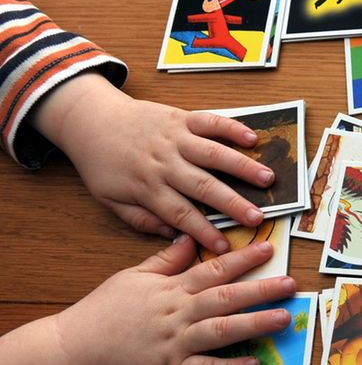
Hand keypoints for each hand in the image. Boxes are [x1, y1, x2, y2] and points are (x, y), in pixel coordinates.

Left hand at [30, 73, 274, 251]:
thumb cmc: (103, 164)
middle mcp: (164, 162)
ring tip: (268, 179)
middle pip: (202, 186)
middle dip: (232, 203)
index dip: (203, 231)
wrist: (90, 119)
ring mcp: (174, 137)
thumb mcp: (111, 201)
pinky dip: (232, 127)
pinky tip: (253, 138)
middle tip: (258, 219)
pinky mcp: (180, 118)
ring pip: (212, 153)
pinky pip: (209, 121)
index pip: (180, 214)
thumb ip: (141, 221)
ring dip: (242, 166)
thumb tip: (174, 238)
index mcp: (147, 186)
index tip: (225, 247)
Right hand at [52, 235, 294, 364]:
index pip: (213, 270)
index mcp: (172, 289)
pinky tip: (254, 363)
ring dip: (254, 324)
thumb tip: (189, 237)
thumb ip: (166, 260)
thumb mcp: (134, 277)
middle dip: (261, 290)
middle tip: (291, 285)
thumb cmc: (106, 311)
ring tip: (284, 319)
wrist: (78, 348)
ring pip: (221, 331)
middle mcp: (179, 314)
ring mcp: (176, 343)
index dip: (244, 260)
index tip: (270, 250)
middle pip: (225, 298)